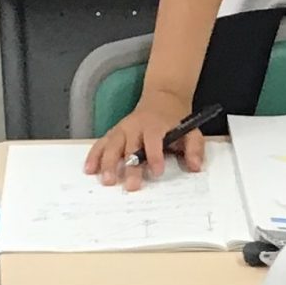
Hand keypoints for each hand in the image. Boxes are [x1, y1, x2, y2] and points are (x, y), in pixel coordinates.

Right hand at [85, 90, 206, 192]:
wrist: (162, 98)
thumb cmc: (175, 120)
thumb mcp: (191, 131)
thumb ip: (194, 149)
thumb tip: (196, 166)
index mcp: (156, 125)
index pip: (154, 141)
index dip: (155, 156)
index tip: (157, 171)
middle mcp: (136, 126)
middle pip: (131, 147)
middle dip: (130, 166)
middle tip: (130, 185)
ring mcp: (123, 129)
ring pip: (112, 145)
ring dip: (108, 163)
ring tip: (106, 180)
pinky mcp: (114, 132)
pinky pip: (101, 143)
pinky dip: (94, 156)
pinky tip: (89, 169)